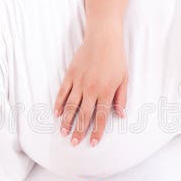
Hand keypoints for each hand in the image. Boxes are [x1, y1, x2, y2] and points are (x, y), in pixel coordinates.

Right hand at [54, 29, 127, 146]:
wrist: (103, 38)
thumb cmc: (116, 58)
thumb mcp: (123, 79)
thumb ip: (121, 98)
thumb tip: (120, 115)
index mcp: (105, 92)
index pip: (101, 117)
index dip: (96, 132)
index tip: (92, 143)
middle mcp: (91, 90)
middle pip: (84, 115)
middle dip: (79, 131)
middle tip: (74, 143)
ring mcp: (79, 82)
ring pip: (71, 106)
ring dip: (66, 121)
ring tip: (63, 132)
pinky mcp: (70, 75)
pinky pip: (62, 92)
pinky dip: (59, 104)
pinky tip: (56, 113)